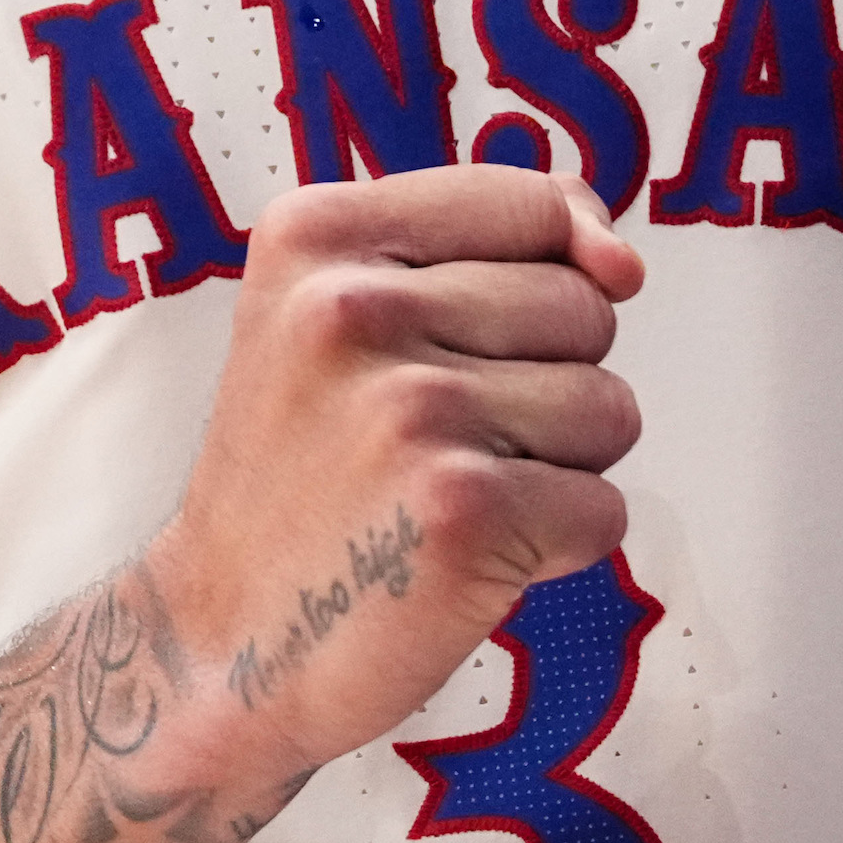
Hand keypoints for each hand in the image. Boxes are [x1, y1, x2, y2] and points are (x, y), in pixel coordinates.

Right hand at [145, 170, 644, 787]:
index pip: (533, 203)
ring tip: (444, 494)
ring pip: (610, 408)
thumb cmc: (305, 472)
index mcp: (314, 234)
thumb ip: (482, 238)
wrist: (221, 639)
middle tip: (430, 440)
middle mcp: (355, 308)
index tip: (468, 344)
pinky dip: (555, 547)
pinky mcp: (463, 509)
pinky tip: (463, 556)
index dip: (542, 277)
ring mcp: (411, 408)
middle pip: (585, 309)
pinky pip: (605, 508)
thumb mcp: (332, 305)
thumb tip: (621, 263)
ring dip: (555, 467)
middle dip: (543, 381)